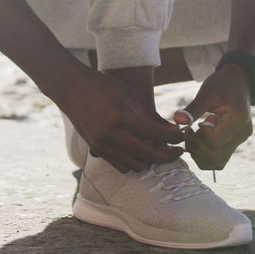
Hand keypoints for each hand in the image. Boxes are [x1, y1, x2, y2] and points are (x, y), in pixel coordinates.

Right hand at [58, 67, 183, 172]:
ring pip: (136, 165)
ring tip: (159, 150)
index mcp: (123, 117)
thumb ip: (152, 117)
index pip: (157, 135)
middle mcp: (112, 135)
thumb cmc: (105, 87)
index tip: (182, 138)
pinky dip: (134, 162)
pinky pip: (121, 166)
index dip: (174, 138)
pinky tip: (142, 152)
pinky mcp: (96, 150)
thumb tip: (174, 132)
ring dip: (150, 160)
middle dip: (168, 155)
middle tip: (178, 151)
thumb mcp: (131, 97)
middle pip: (149, 156)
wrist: (72, 89)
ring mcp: (102, 145)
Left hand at [174, 63, 252, 169]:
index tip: (189, 127)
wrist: (238, 81)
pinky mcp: (235, 143)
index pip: (214, 142)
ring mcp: (240, 140)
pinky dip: (205, 155)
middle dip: (195, 147)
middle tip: (188, 132)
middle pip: (214, 155)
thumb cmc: (222, 83)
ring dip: (199, 154)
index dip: (197, 139)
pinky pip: (219, 159)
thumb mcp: (207, 92)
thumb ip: (193, 108)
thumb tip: (178, 120)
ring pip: (216, 162)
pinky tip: (199, 139)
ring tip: (194, 136)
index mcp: (238, 120)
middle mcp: (242, 134)